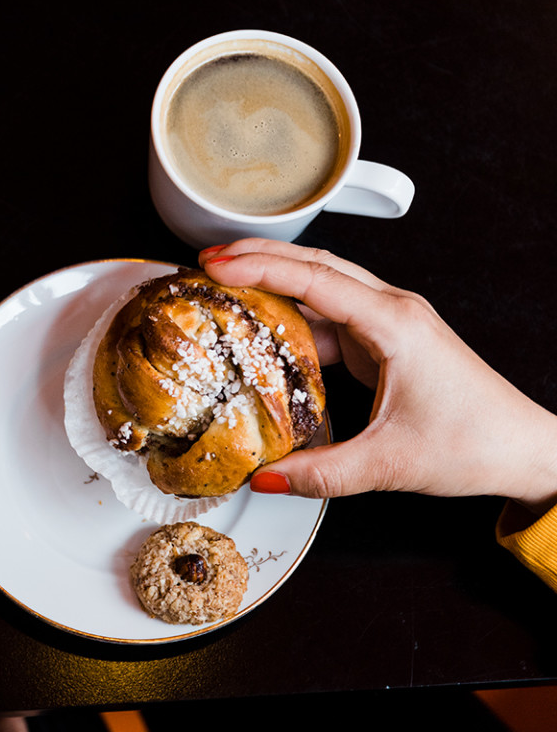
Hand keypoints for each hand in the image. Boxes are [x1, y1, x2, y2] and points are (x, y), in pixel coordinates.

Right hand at [201, 239, 556, 512]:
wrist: (523, 448)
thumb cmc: (476, 442)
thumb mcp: (388, 464)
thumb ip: (321, 472)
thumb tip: (265, 476)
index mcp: (395, 325)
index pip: (315, 280)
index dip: (260, 268)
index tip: (216, 264)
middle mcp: (393, 312)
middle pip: (316, 264)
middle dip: (258, 256)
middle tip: (208, 259)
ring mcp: (390, 323)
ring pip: (322, 285)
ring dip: (273, 281)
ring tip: (226, 286)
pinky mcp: (386, 341)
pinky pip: (329, 317)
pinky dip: (292, 316)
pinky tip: (264, 332)